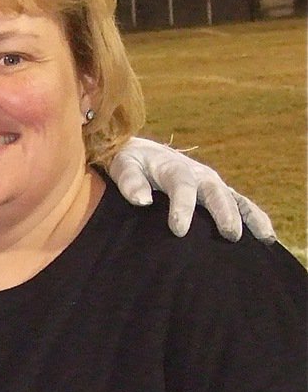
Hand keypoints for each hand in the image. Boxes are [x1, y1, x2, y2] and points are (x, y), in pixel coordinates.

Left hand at [109, 137, 275, 242]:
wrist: (142, 154)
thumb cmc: (130, 163)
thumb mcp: (123, 166)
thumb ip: (130, 182)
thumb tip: (142, 201)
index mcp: (174, 168)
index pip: (181, 186)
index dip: (182, 207)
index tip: (178, 230)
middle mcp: (199, 175)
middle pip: (215, 193)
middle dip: (223, 213)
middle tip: (230, 234)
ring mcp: (212, 184)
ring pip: (235, 199)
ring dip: (249, 217)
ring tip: (263, 237)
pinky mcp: (219, 194)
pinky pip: (241, 205)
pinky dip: (256, 218)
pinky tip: (267, 238)